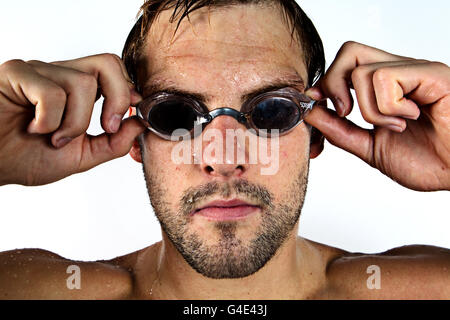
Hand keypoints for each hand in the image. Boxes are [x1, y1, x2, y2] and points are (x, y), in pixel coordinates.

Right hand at [0, 54, 145, 185]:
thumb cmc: (28, 158)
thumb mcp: (81, 156)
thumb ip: (113, 143)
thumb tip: (141, 123)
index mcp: (77, 90)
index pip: (116, 73)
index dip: (128, 96)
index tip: (121, 124)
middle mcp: (60, 74)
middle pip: (108, 64)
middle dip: (117, 100)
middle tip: (106, 128)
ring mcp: (39, 71)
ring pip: (84, 84)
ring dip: (74, 123)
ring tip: (53, 137)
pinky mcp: (16, 74)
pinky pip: (52, 92)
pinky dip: (49, 121)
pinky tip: (33, 129)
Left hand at [305, 41, 449, 190]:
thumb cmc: (427, 160)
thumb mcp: (370, 147)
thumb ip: (340, 131)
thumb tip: (311, 112)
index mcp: (385, 87)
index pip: (344, 64)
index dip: (325, 84)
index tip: (318, 106)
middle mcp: (400, 72)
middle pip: (349, 52)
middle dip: (333, 85)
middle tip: (344, 113)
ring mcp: (415, 71)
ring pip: (361, 71)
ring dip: (369, 109)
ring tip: (394, 126)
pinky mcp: (431, 74)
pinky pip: (385, 78)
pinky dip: (388, 107)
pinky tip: (409, 119)